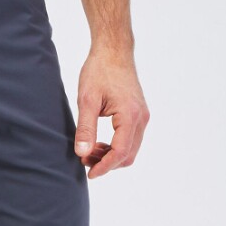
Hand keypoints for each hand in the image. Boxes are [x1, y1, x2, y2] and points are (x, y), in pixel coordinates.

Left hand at [74, 50, 148, 178]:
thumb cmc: (99, 71)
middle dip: (107, 163)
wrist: (113, 50)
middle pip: (128, 155)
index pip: (120, 152)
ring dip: (111, 156)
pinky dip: (116, 147)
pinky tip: (99, 143)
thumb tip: (82, 154)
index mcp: (130, 115)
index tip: (89, 174)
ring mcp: (142, 116)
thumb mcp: (87, 100)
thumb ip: (85, 129)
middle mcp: (141, 118)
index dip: (104, 167)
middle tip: (85, 161)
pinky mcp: (139, 114)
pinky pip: (130, 140)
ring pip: (130, 150)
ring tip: (89, 152)